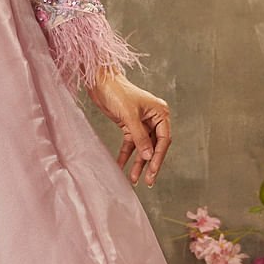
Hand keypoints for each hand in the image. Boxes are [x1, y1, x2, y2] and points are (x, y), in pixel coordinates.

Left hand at [86, 70, 171, 187]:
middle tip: (148, 181)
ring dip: (138, 163)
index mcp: (160, 113)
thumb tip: (149, 156)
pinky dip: (125, 155)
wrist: (100, 82)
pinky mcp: (129, 125)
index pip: (163, 140)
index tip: (153, 171)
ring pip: (142, 148)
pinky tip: (121, 167)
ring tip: (134, 179)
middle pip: (154, 146)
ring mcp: (142, 123)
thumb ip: (140, 137)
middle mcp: (154, 119)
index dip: (158, 157)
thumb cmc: (118, 93)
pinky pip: (130, 144)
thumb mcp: (130, 116)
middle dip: (150, 163)